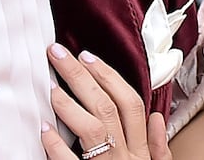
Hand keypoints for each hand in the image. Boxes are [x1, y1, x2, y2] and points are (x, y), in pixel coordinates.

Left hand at [42, 44, 170, 159]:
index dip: (109, 77)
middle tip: (58, 54)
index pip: (131, 104)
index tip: (86, 57)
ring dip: (70, 105)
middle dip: (82, 76)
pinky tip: (45, 129)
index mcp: (142, 152)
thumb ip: (158, 148)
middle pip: (108, 108)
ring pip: (94, 129)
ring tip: (51, 87)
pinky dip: (57, 144)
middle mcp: (127, 158)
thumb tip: (158, 119)